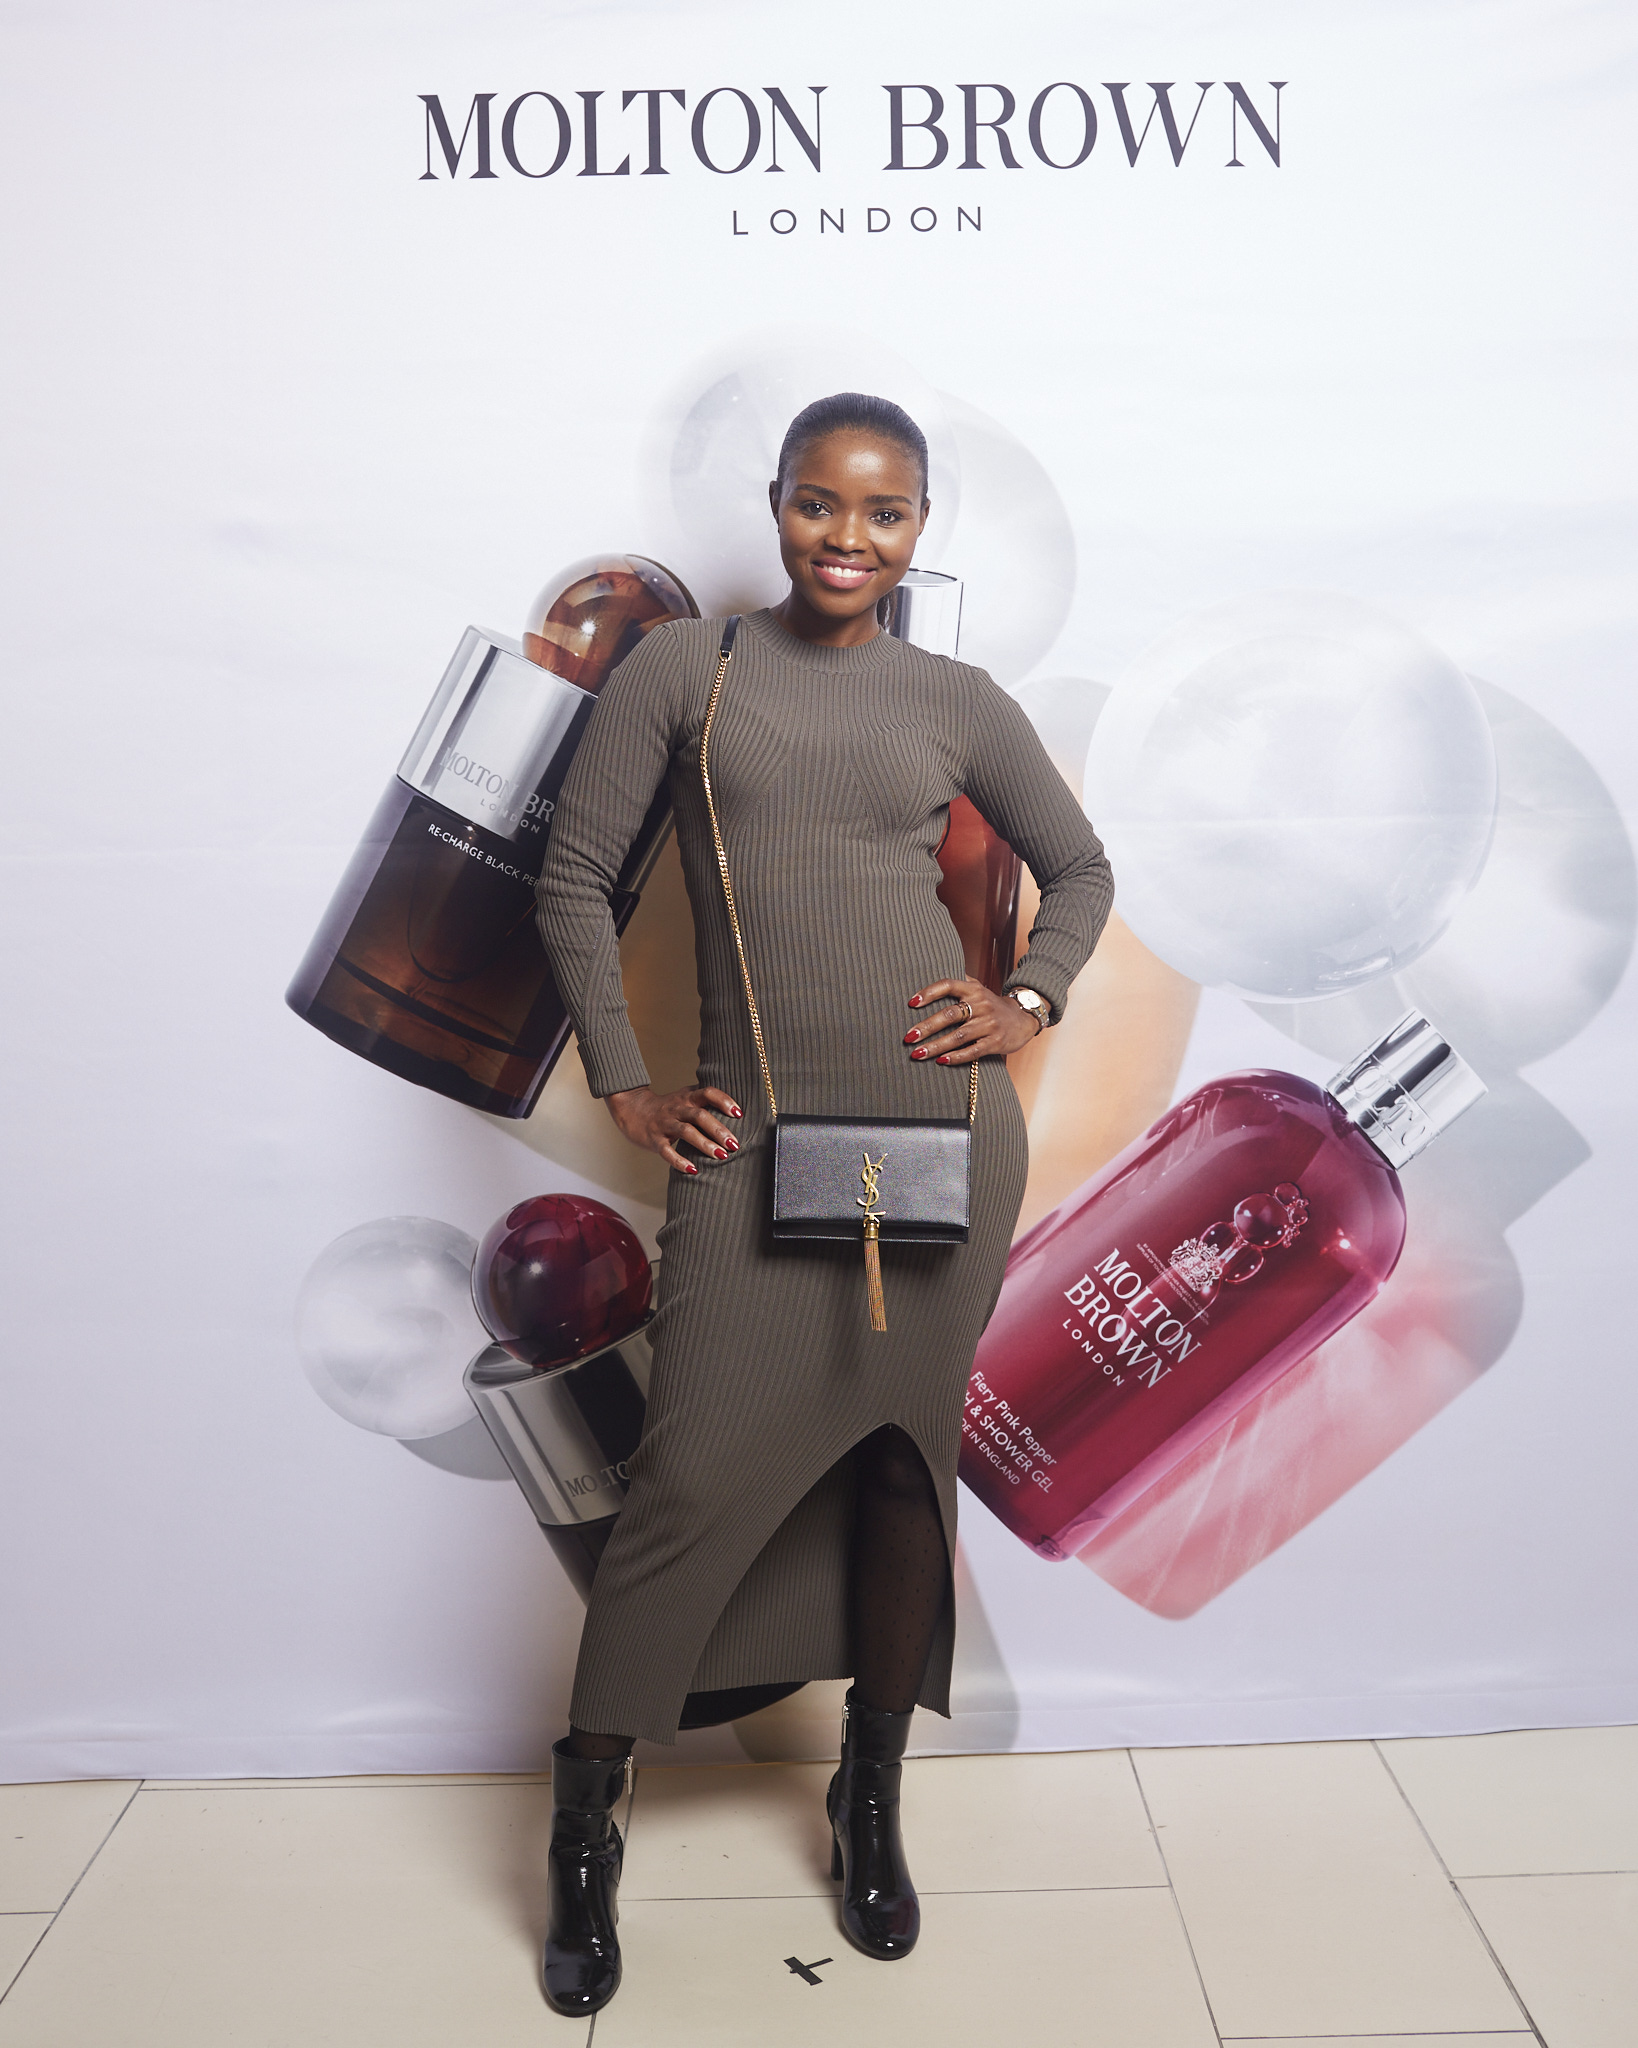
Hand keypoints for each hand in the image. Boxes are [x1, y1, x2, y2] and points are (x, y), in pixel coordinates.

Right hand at [604, 1085, 742, 1175]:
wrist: (632, 1109)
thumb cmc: (667, 1107)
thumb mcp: (685, 1098)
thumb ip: (706, 1102)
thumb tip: (738, 1114)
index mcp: (687, 1097)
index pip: (708, 1093)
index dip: (724, 1101)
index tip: (739, 1113)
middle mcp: (677, 1109)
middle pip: (699, 1116)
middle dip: (718, 1130)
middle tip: (735, 1144)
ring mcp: (665, 1124)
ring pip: (686, 1132)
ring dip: (705, 1144)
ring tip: (721, 1156)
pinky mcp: (654, 1140)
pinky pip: (667, 1151)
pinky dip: (680, 1161)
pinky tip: (694, 1170)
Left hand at [903, 977, 1042, 1064]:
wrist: (1024, 1018)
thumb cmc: (992, 1005)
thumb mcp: (979, 988)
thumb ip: (958, 982)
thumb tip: (929, 974)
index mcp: (974, 990)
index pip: (949, 985)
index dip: (929, 992)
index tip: (911, 1003)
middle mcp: (982, 1005)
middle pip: (949, 1015)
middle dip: (926, 1027)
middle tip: (908, 1037)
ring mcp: (989, 1024)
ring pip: (958, 1036)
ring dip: (935, 1046)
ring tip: (917, 1053)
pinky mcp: (995, 1042)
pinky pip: (973, 1051)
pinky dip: (956, 1057)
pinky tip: (941, 1061)